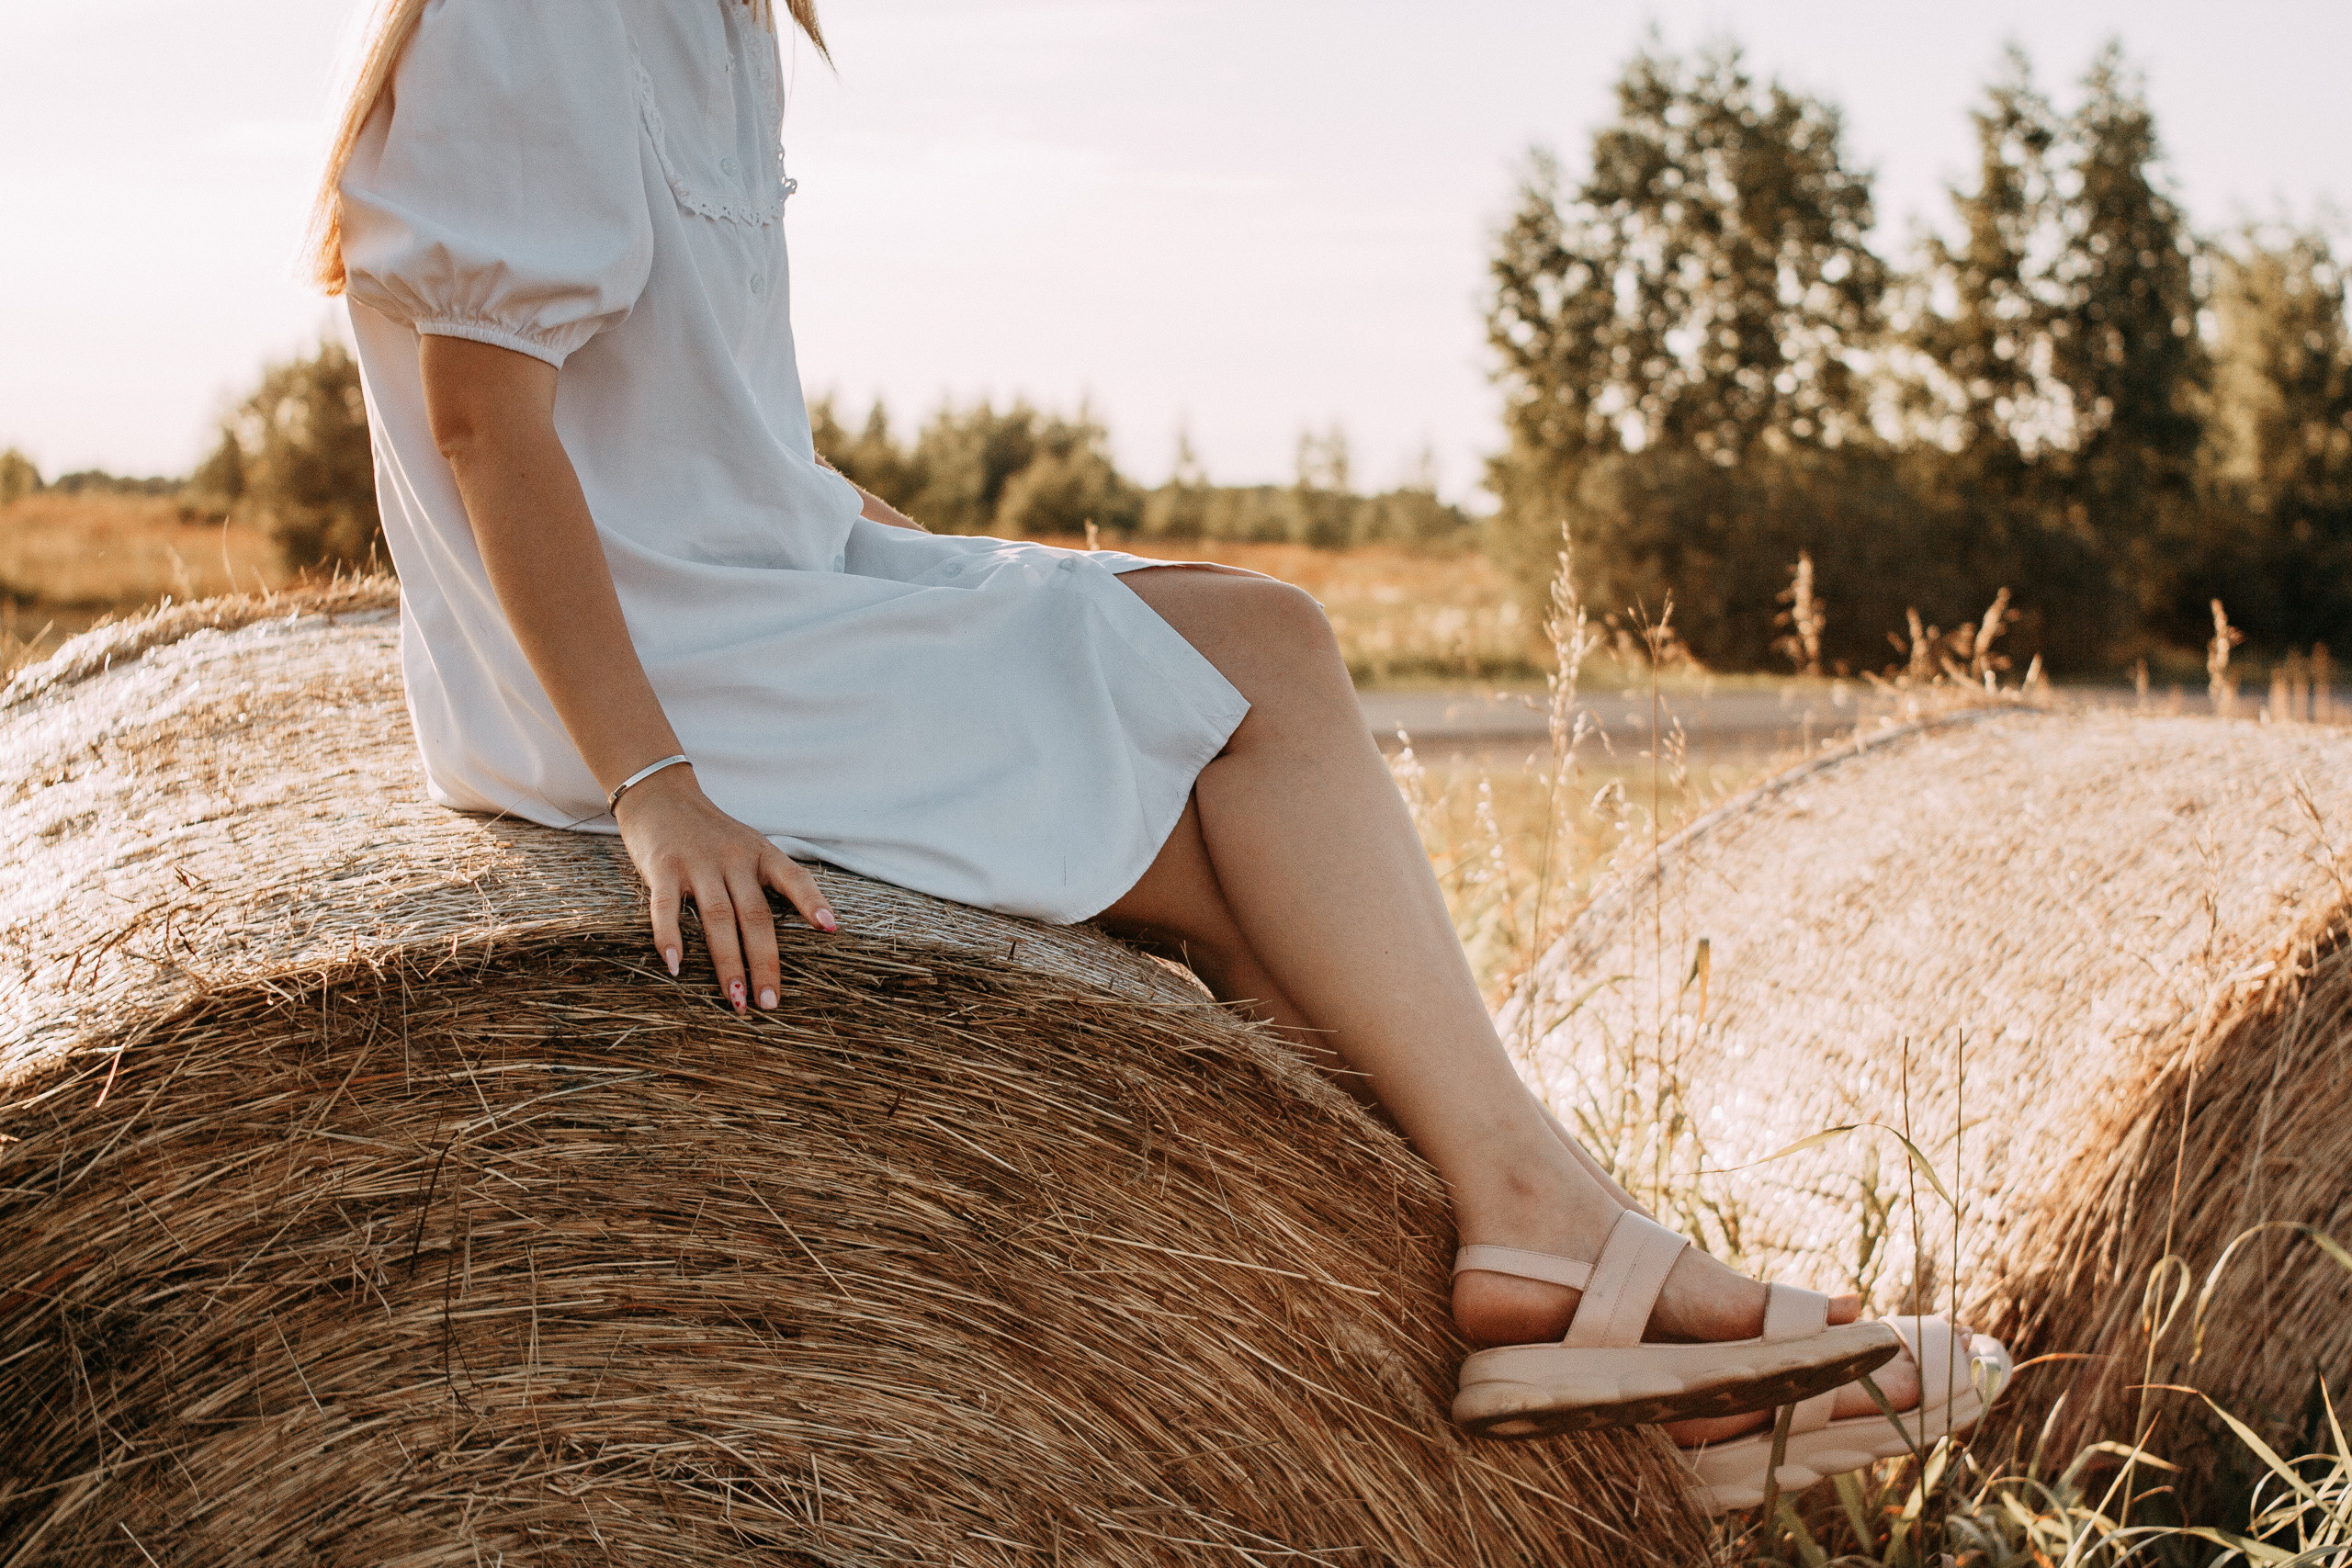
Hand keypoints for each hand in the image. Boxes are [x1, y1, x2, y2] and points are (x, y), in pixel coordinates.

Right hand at [612, 765, 837, 1010]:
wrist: (660, 795)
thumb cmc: (711, 833)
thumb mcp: (748, 846)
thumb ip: (768, 879)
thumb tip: (805, 923)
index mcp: (760, 853)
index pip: (793, 877)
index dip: (812, 901)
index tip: (830, 929)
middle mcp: (733, 859)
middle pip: (755, 915)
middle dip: (765, 962)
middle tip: (770, 1002)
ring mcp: (698, 863)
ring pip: (718, 919)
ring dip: (728, 964)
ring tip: (735, 1000)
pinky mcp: (662, 868)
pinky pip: (666, 908)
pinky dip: (670, 938)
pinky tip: (675, 967)